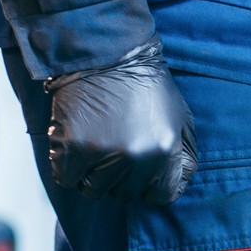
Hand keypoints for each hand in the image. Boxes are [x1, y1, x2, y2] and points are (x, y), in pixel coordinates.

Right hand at [45, 41, 197, 204]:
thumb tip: (177, 186)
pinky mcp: (71, 147)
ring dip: (92, 174)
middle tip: (116, 150)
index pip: (163, 195)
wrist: (107, 55)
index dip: (152, 187)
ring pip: (93, 190)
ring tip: (96, 146)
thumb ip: (183, 156)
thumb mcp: (181, 119)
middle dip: (121, 177)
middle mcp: (136, 156)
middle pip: (125, 193)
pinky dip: (68, 168)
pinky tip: (76, 146)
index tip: (143, 176)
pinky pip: (66, 178)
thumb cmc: (147, 87)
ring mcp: (102, 153)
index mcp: (165, 150)